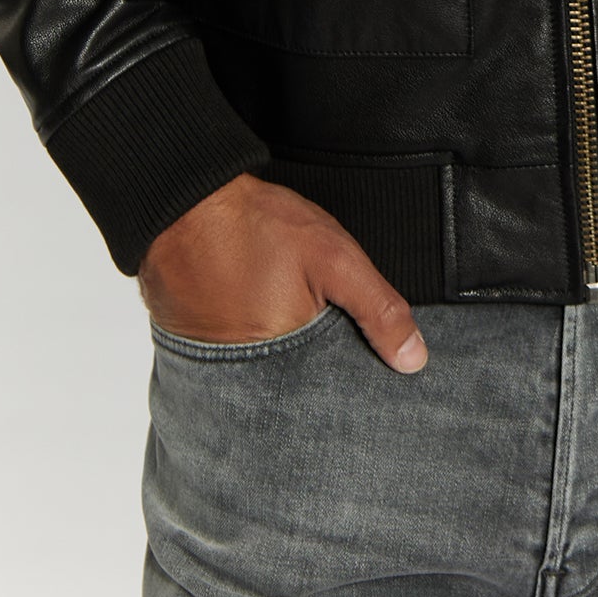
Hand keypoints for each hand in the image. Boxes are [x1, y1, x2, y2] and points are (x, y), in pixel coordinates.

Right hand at [137, 173, 427, 372]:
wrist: (182, 199)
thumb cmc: (257, 225)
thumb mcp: (335, 259)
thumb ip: (379, 310)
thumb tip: (415, 361)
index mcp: (284, 367)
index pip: (328, 397)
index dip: (350, 385)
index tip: (370, 380)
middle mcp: (244, 378)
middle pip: (295, 393)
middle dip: (318, 378)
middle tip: (331, 350)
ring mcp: (213, 364)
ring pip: (264, 376)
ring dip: (283, 361)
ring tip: (294, 330)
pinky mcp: (193, 346)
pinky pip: (233, 358)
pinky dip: (252, 344)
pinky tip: (264, 318)